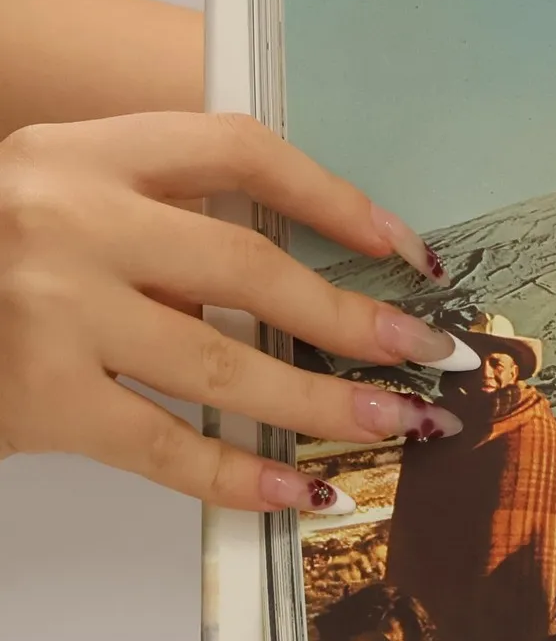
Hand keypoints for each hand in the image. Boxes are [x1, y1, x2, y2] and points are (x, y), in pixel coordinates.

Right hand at [0, 111, 472, 509]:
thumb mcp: (54, 204)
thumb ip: (156, 226)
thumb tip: (309, 289)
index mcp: (80, 153)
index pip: (238, 151)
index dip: (337, 198)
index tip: (406, 248)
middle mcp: (66, 217)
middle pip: (252, 268)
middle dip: (356, 318)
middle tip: (431, 353)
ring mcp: (49, 309)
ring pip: (226, 364)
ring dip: (328, 402)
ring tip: (399, 425)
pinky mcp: (39, 396)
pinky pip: (169, 446)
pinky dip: (246, 475)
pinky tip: (308, 490)